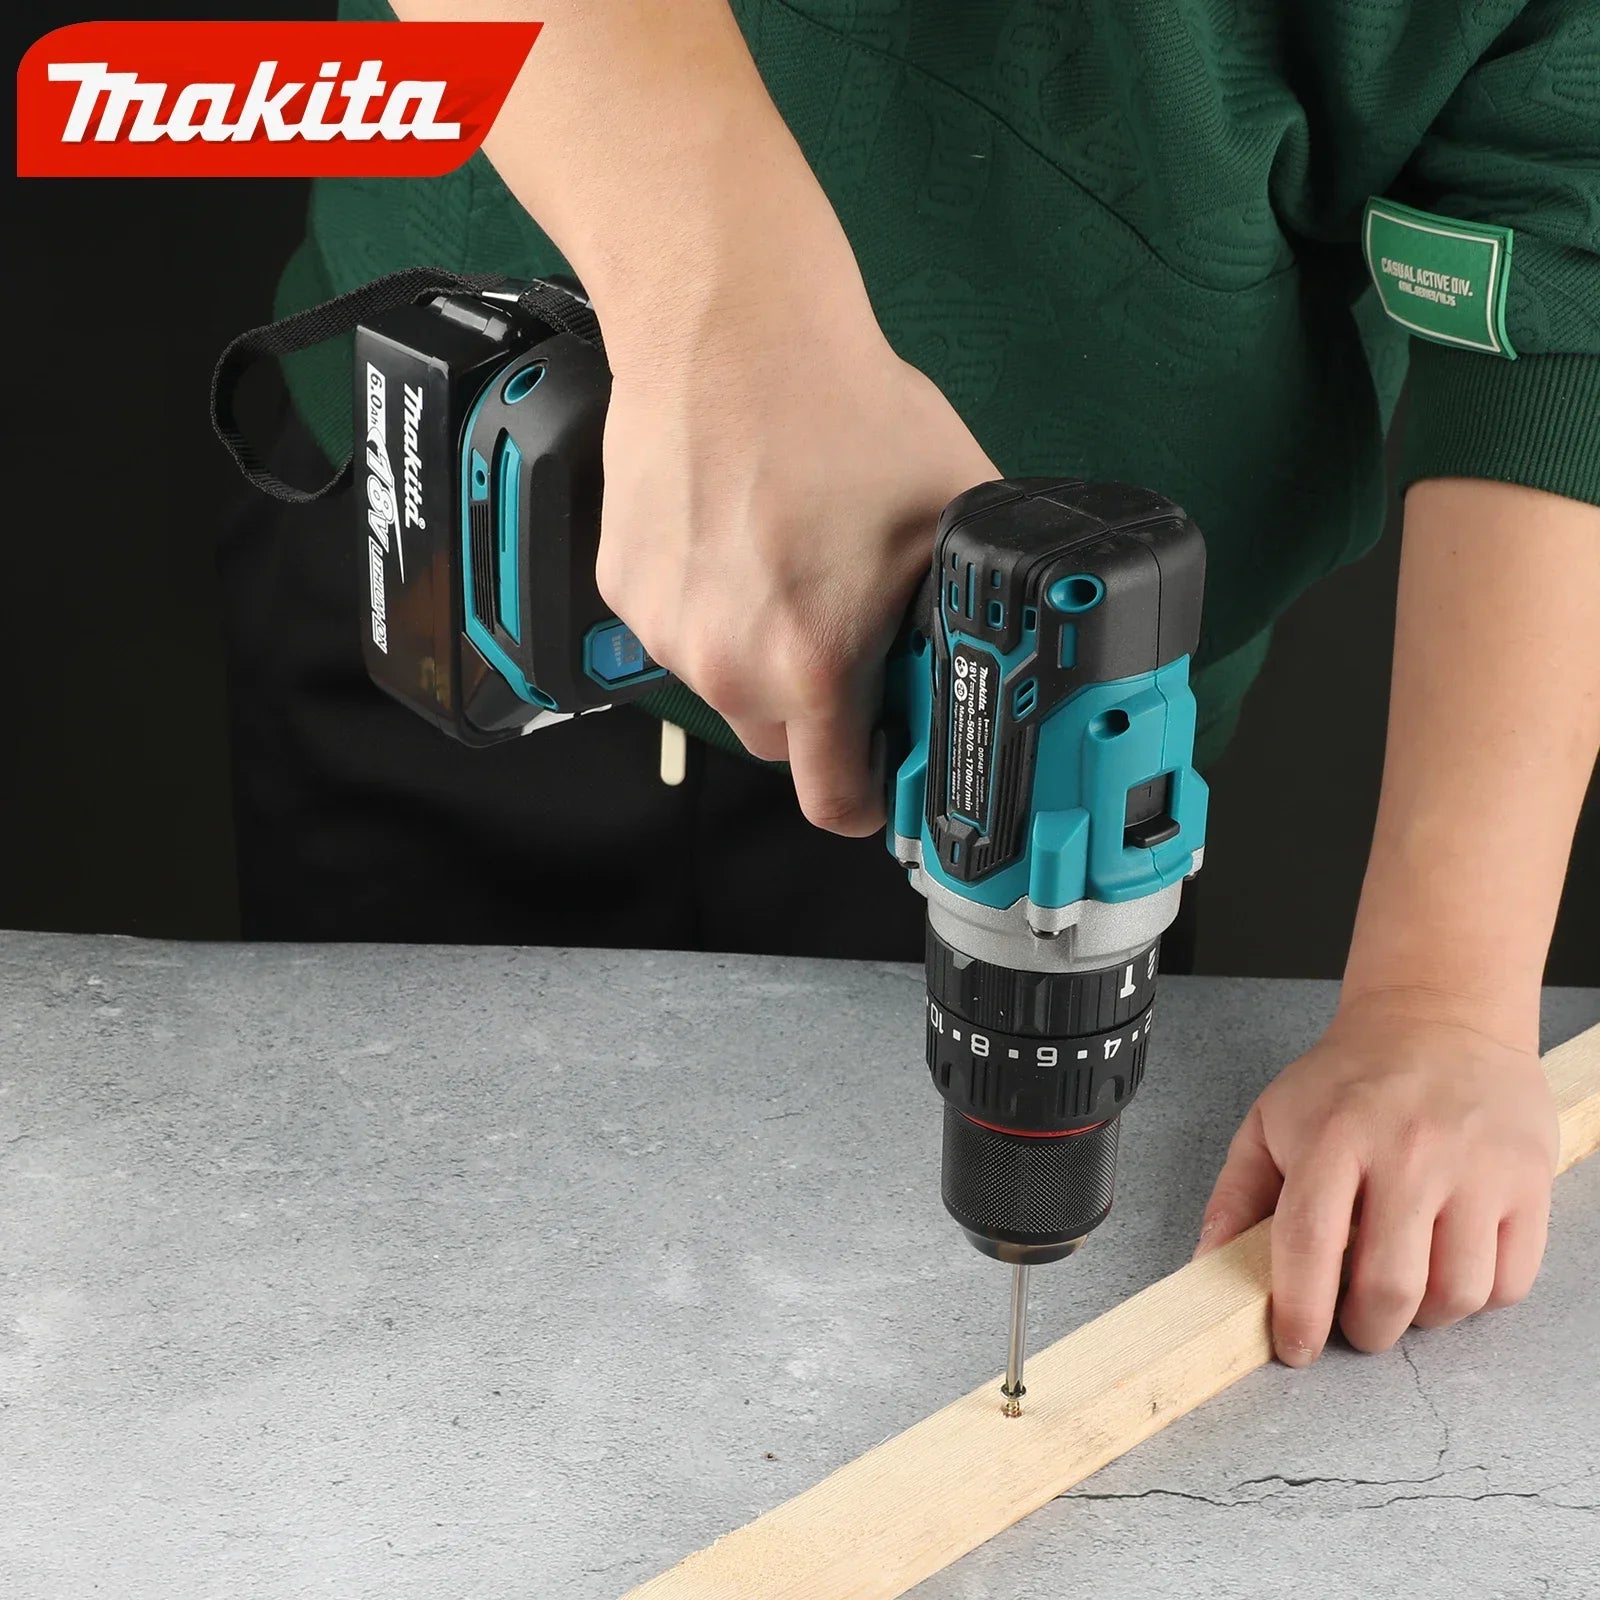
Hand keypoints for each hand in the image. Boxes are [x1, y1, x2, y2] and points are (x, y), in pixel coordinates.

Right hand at [596, 269, 995, 835]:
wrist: (729, 329)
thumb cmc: (843, 411)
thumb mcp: (951, 517)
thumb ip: (964, 616)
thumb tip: (989, 664)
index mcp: (813, 664)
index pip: (835, 803)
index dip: (871, 796)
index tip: (884, 771)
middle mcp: (728, 664)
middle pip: (783, 740)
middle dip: (820, 707)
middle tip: (844, 629)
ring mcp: (666, 630)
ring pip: (728, 682)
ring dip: (760, 651)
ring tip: (788, 561)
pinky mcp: (625, 590)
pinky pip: (679, 631)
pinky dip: (710, 605)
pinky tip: (736, 535)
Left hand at [1194, 993, 1558, 1364]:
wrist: (1439, 1018)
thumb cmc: (1351, 1077)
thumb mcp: (1273, 1118)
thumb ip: (1238, 1192)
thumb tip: (1209, 1262)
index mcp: (1335, 1137)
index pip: (1310, 1243)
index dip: (1300, 1311)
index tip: (1295, 1346)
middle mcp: (1409, 1152)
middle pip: (1389, 1286)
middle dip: (1365, 1329)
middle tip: (1354, 1324)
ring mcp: (1476, 1168)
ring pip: (1455, 1295)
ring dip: (1424, 1319)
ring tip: (1404, 1292)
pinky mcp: (1529, 1181)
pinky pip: (1509, 1280)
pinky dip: (1479, 1297)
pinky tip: (1450, 1266)